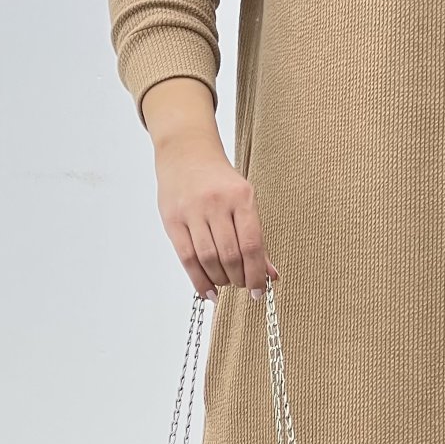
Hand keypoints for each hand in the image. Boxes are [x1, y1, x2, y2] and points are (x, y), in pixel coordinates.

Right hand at [154, 128, 277, 302]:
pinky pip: (187, 257)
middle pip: (230, 255)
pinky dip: (199, 279)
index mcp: (241, 197)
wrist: (186, 153)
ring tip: (226, 283)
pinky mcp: (173, 220)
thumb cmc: (219, 180)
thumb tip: (271, 275)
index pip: (252, 244)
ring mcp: (193, 211)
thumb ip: (256, 238)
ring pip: (208, 258)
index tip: (259, 290)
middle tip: (243, 285)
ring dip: (220, 279)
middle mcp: (217, 203)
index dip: (256, 273)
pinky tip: (208, 290)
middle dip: (239, 278)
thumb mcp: (244, 200)